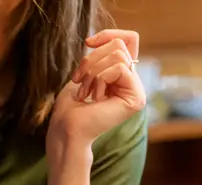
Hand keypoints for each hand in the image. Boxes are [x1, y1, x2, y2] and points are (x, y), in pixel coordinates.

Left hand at [49, 29, 146, 146]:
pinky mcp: (136, 98)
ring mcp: (136, 91)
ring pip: (119, 55)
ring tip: (85, 93)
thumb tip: (101, 41)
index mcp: (120, 77)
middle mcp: (132, 83)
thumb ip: (98, 58)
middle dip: (92, 59)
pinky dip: (100, 79)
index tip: (88, 42)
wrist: (66, 131)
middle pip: (119, 45)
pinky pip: (119, 68)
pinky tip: (95, 98)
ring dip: (93, 72)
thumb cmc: (69, 109)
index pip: (127, 40)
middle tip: (78, 81)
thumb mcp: (83, 74)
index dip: (108, 35)